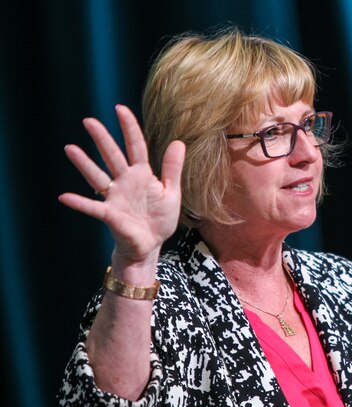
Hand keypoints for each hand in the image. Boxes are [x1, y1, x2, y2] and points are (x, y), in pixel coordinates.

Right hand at [59, 105, 184, 265]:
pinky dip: (79, 203)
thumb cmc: (159, 219)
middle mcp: (125, 182)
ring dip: (84, 164)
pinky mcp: (110, 215)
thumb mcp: (171, 192)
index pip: (136, 147)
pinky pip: (92, 207)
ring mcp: (115, 197)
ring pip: (98, 176)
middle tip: (88, 120)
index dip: (129, 128)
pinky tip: (64, 197)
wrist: (151, 245)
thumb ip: (172, 168)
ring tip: (70, 148)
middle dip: (102, 139)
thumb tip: (179, 142)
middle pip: (113, 156)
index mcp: (142, 175)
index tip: (120, 109)